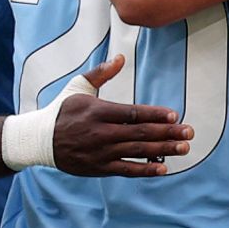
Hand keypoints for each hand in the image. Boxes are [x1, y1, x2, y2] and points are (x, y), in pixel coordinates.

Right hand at [51, 56, 194, 176]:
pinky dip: (146, 170)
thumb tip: (120, 57)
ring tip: (184, 148)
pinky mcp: (99, 168)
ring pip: (138, 152)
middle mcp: (102, 133)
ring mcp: (101, 152)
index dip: (155, 115)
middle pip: (141, 134)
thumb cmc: (62, 110)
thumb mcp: (78, 86)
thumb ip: (101, 73)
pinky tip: (163, 168)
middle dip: (167, 133)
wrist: (39, 140)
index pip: (132, 114)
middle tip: (189, 132)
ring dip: (163, 150)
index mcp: (99, 111)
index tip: (174, 115)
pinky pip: (127, 170)